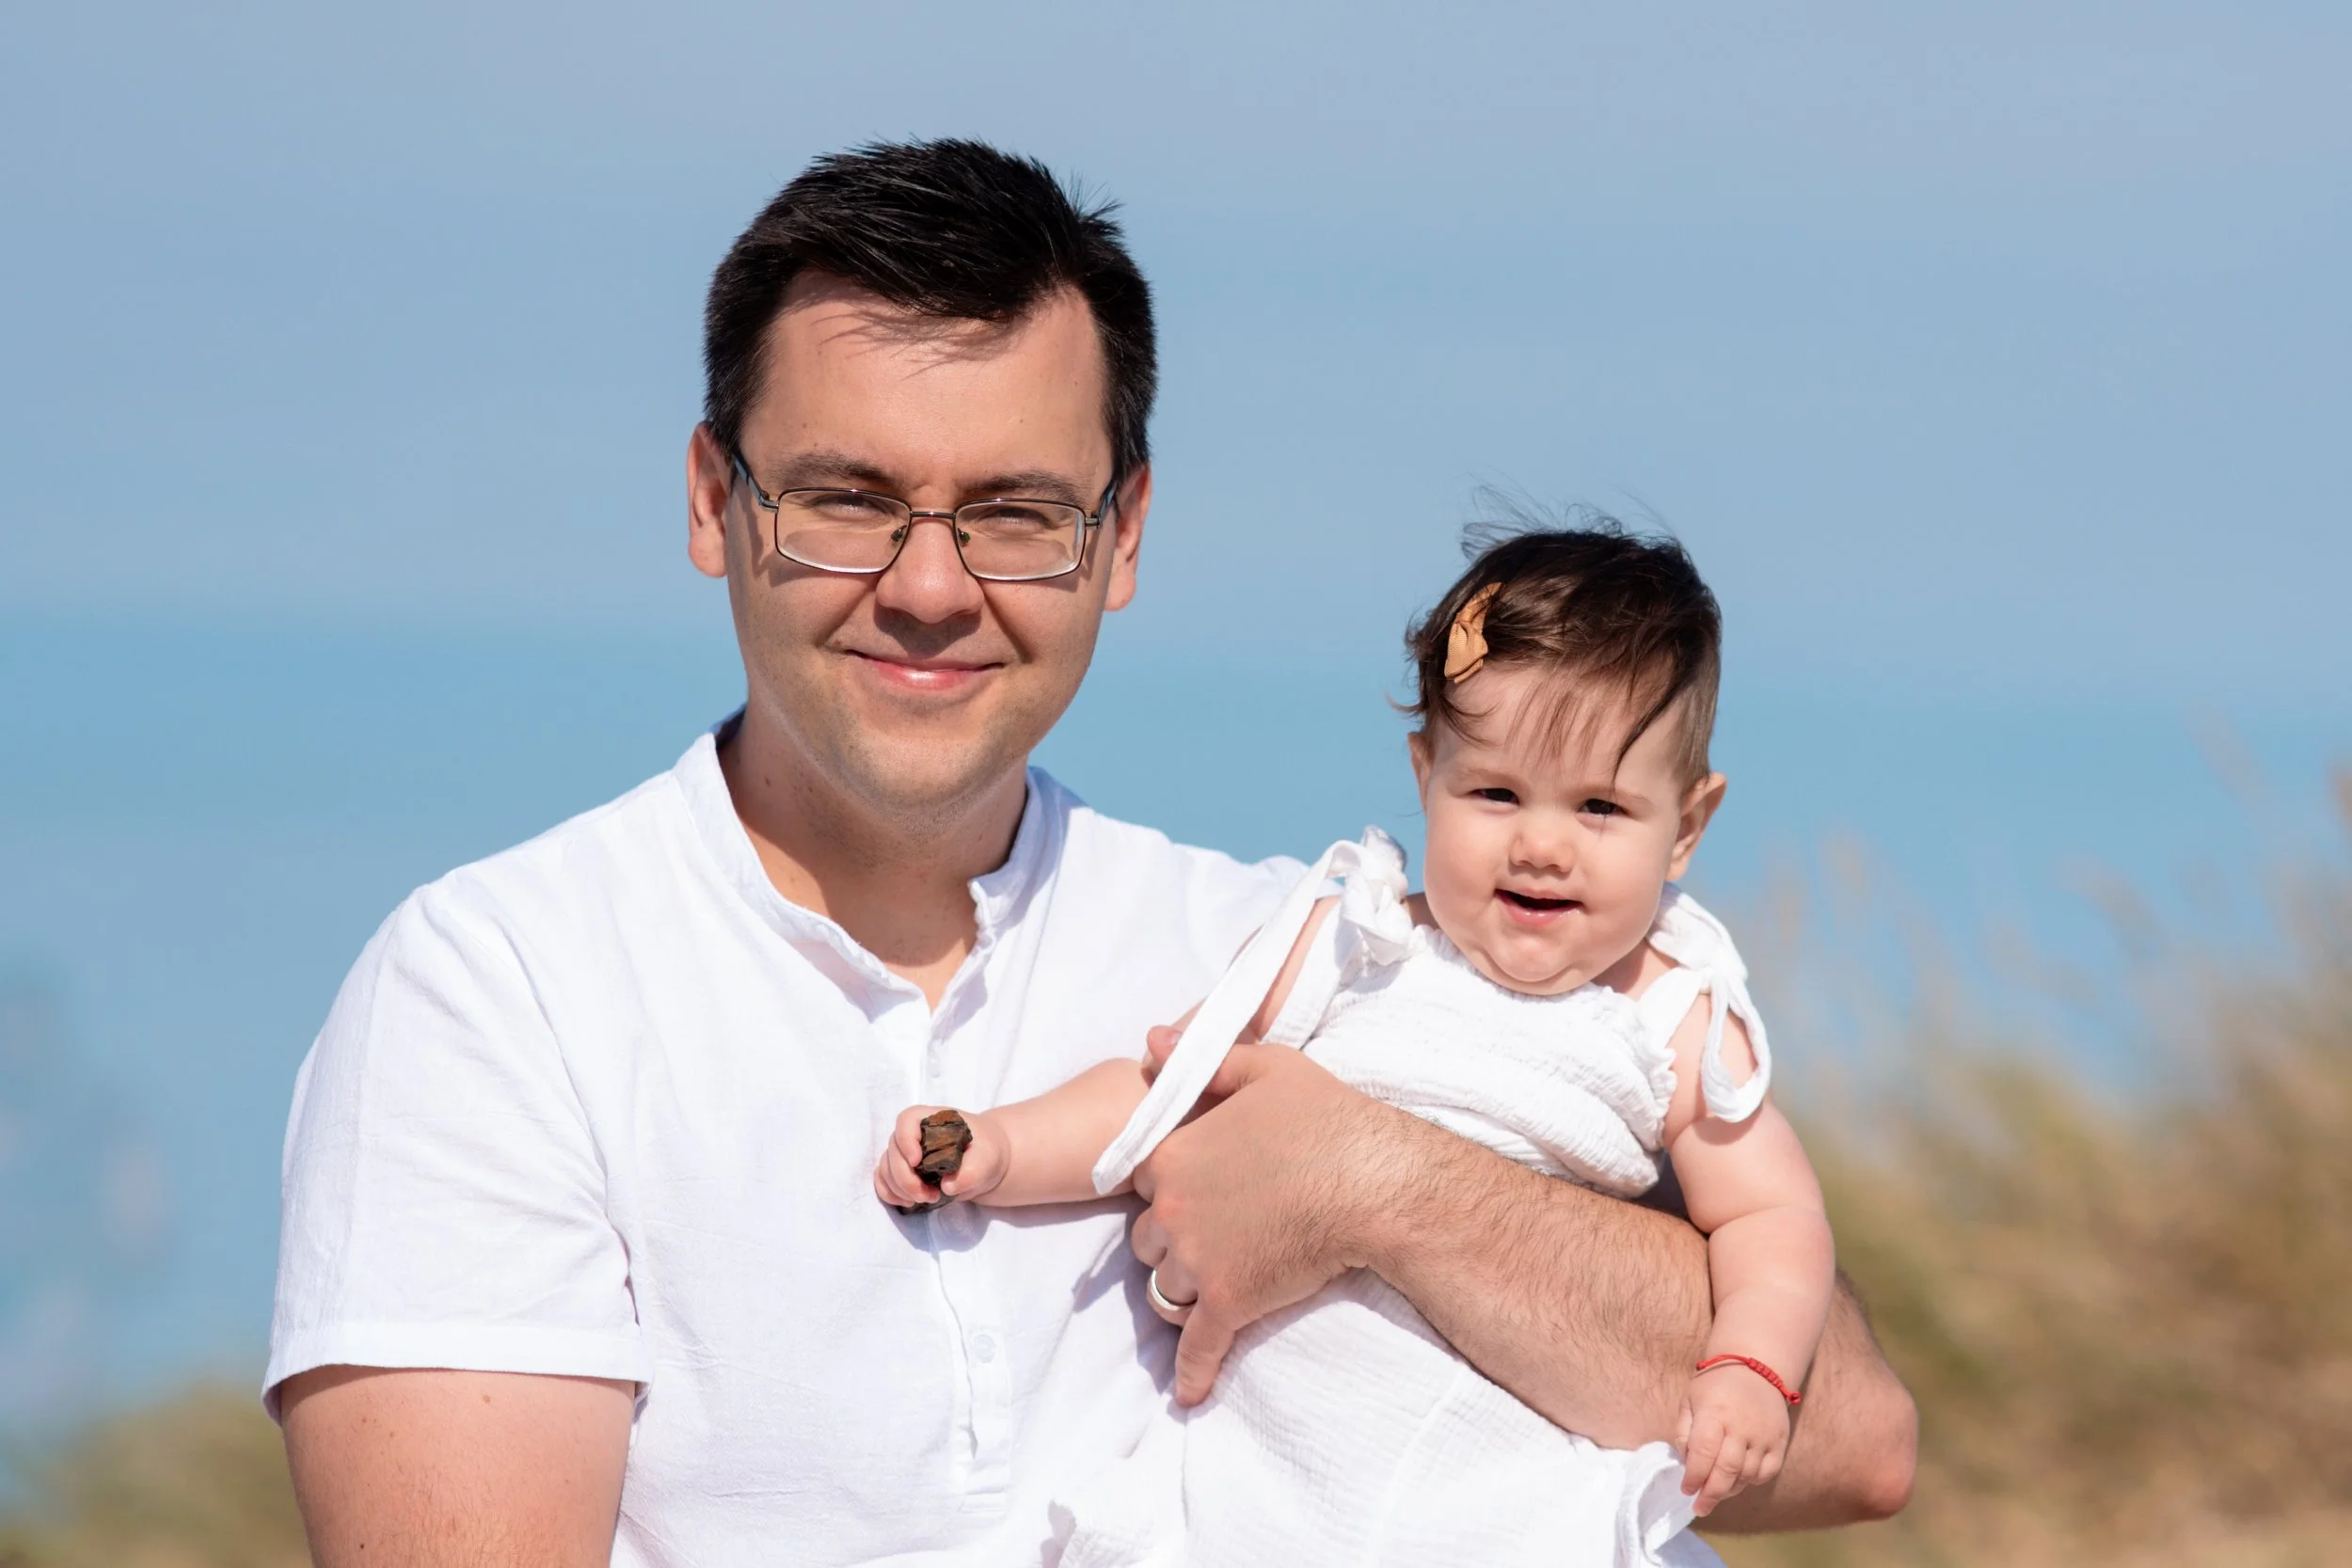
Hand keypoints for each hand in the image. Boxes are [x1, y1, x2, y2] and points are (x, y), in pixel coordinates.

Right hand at [873, 1105, 1008, 1210]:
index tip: (917, 1162)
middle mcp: (914, 1133)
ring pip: (886, 1167)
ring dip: (900, 1188)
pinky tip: (908, 1202)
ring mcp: (905, 1152)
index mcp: (933, 1119)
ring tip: (927, 1199)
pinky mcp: (903, 1170)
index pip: (907, 1120)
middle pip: (893, 1149)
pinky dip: (890, 1193)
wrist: (984, 1162)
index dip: (906, 1140)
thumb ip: (972, 1171)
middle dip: (905, 1177)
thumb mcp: (987, 1159)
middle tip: (927, 1195)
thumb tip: (947, 1186)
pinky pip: (883, 1180)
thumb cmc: (985, 1151)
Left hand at [1128, 1026, 1397, 1405]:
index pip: (1142, 1178)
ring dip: (1185, 1287)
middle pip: (1147, 1237)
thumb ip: (1201, 1058)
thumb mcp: (1265, 1068)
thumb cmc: (1326, 1119)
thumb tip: (1149, 1041)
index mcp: (1171, 1153)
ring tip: (1216, 1284)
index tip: (1202, 1184)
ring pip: (1165, 1286)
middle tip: (1216, 1232)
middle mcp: (1172, 1210)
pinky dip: (1191, 1371)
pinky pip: (1196, 1346)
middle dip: (1173, 1237)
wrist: (1375, 1182)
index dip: (1170, 1181)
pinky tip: (1189, 1393)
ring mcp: (1198, 1260)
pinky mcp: (1229, 1304)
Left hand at [1678, 1361, 1792, 1515]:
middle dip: (1711, 1494)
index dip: (1694, 1476)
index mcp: (1715, 1413)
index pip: (1703, 1453)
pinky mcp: (1780, 1441)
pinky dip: (1751, 1481)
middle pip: (1726, 1470)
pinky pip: (1767, 1473)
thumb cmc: (1715, 1386)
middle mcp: (1741, 1426)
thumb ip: (1684, 1432)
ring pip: (1747, 1475)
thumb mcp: (1690, 1400)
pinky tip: (1739, 1479)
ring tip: (1717, 1491)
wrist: (1755, 1367)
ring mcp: (1764, 1435)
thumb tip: (1688, 1464)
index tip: (1686, 1490)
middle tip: (1700, 1507)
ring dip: (1730, 1489)